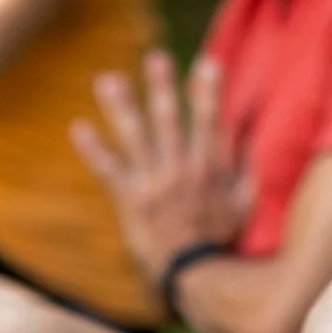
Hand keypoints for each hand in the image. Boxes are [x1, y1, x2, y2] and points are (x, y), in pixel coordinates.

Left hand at [71, 52, 251, 287]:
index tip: (206, 62)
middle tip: (154, 57)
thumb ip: (248, 167)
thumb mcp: (245, 203)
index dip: (208, 92)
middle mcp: (181, 169)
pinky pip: (109, 170)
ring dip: (120, 107)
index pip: (209, 121)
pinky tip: (78, 127)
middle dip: (161, 87)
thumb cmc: (221, 237)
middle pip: (169, 120)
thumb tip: (253, 133)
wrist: (193, 275)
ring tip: (108, 80)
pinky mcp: (130, 199)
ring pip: (135, 137)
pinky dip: (93, 149)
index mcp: (209, 168)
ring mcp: (154, 183)